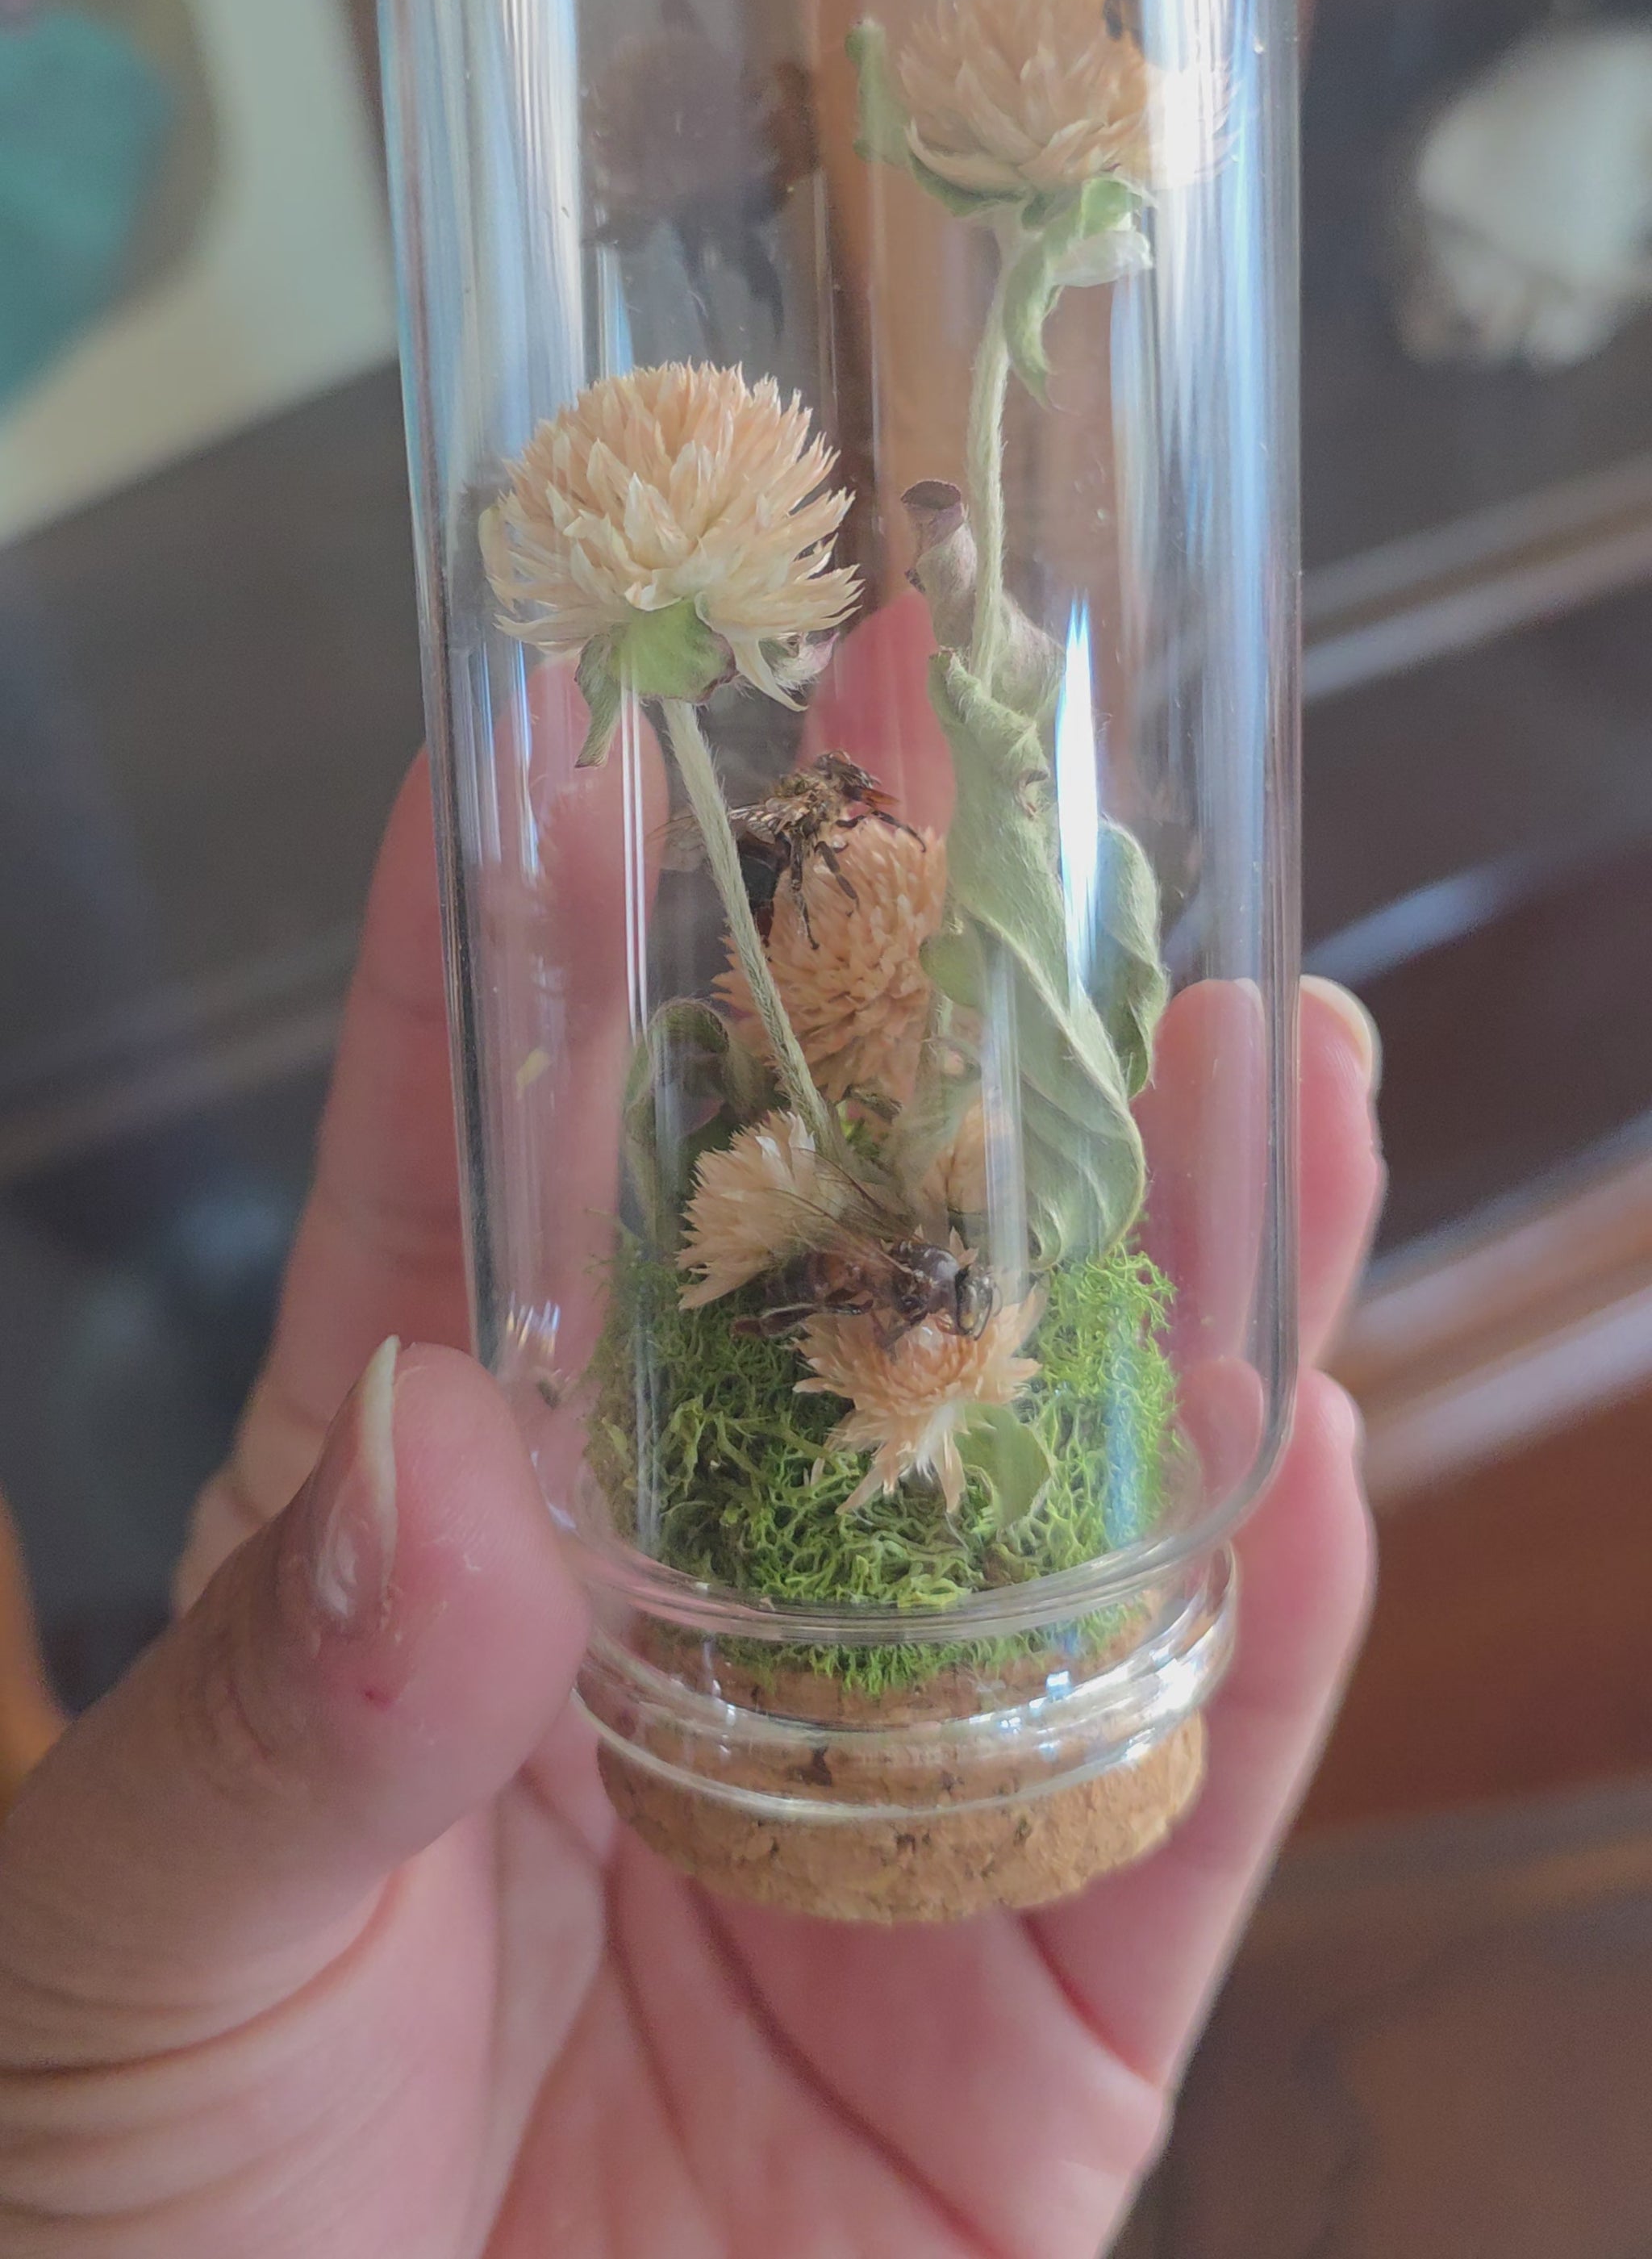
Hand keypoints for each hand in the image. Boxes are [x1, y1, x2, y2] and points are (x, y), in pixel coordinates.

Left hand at [0, 736, 1378, 2257]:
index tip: (598, 699)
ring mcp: (865, 1803)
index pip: (481, 1180)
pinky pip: (1167, 1794)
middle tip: (1019, 792)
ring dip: (1166, 1274)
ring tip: (1260, 1044)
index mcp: (418, 1545)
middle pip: (825, 1285)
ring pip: (1048, 1493)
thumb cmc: (121, 2230)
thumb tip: (441, 1473)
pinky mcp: (1022, 2018)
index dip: (536, 931)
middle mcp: (666, 1622)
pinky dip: (1250, 1626)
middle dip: (927, 1041)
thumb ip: (280, 1715)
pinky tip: (1305, 1433)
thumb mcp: (136, 1941)